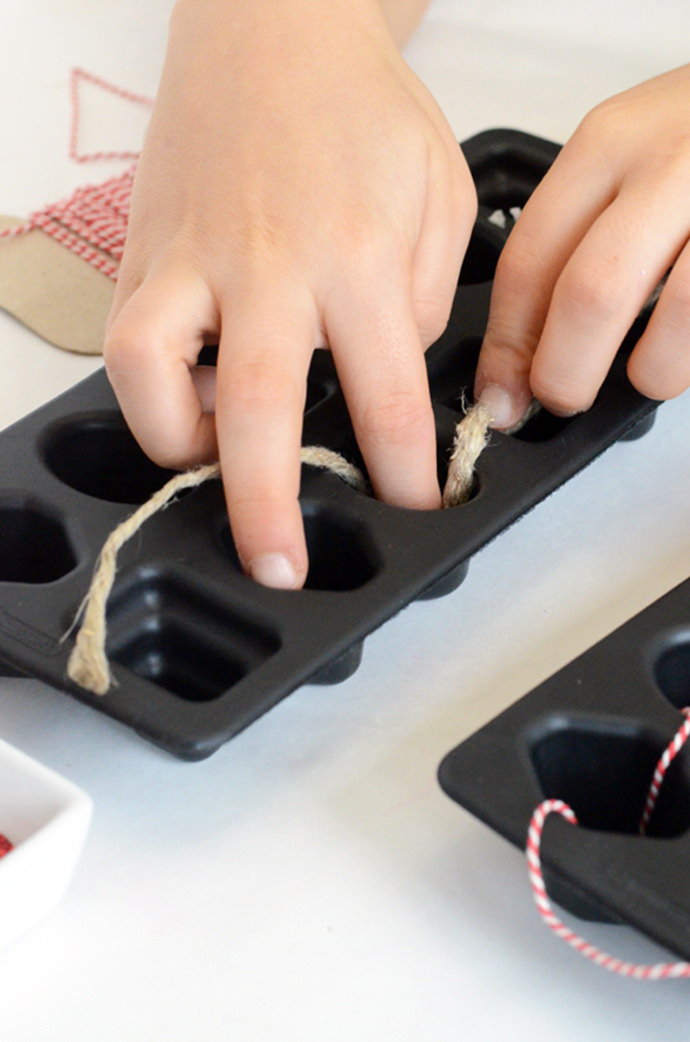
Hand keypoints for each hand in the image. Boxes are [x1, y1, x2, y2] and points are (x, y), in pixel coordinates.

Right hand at [104, 0, 475, 587]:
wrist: (273, 29)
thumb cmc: (361, 111)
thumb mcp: (438, 196)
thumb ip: (423, 300)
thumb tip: (390, 379)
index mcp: (355, 253)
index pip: (386, 394)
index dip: (401, 472)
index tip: (412, 506)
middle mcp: (266, 264)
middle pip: (258, 406)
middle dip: (266, 506)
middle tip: (279, 567)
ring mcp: (191, 257)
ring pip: (148, 369)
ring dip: (174, 438)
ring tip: (209, 456)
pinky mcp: (142, 251)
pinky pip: (126, 339)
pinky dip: (149, 388)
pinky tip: (190, 392)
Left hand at [475, 65, 689, 428]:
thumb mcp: (632, 155)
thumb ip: (580, 236)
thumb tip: (526, 347)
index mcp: (609, 143)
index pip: (529, 261)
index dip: (506, 346)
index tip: (502, 392)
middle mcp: (668, 164)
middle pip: (589, 296)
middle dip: (564, 374)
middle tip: (563, 396)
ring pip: (674, 321)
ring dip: (649, 372)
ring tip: (648, 370)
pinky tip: (686, 343)